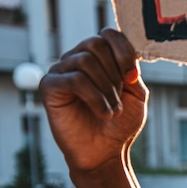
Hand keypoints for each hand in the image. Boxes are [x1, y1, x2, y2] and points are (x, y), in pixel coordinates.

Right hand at [39, 29, 149, 187]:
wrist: (105, 153)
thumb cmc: (120, 125)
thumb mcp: (137, 95)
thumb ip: (132, 71)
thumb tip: (126, 62)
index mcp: (99, 58)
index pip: (108, 34)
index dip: (124, 51)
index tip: (132, 77)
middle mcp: (77, 60)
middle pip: (96, 44)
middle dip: (115, 72)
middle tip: (119, 97)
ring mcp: (61, 71)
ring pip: (86, 60)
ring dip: (107, 88)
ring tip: (113, 110)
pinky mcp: (50, 86)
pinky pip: (74, 79)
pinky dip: (95, 97)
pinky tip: (104, 113)